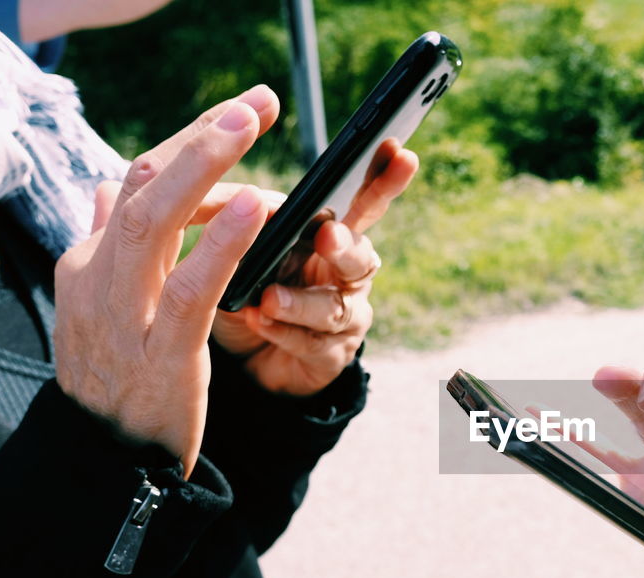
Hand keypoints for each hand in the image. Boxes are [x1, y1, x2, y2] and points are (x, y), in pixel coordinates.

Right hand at [55, 85, 279, 476]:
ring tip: (248, 127)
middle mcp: (99, 278)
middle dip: (199, 138)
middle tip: (252, 104)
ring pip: (155, 223)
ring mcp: (125, 314)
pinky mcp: (161, 352)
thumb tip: (104, 188)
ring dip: (204, 168)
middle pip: (143, 186)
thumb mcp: (101, 305)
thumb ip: (107, 244)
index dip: (189, 140)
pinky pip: (190, 288)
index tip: (238, 112)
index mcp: (91, 262)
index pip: (137, 181)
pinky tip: (252, 209)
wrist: (106, 459)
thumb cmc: (117, 377)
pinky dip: (220, 244)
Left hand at [209, 137, 417, 395]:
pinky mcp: (330, 357)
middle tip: (327, 236)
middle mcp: (348, 276)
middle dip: (344, 246)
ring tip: (268, 298)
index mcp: (334, 238)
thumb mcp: (248, 250)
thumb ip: (255, 225)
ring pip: (334, 308)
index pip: (364, 203)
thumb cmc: (252, 293)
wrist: (245, 360)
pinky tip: (259, 322)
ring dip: (301, 302)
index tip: (397, 150)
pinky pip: (314, 345)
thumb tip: (252, 200)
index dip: (384, 179)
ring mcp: (345, 319)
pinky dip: (283, 332)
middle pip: (361, 258)